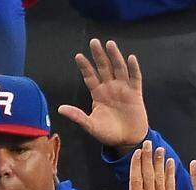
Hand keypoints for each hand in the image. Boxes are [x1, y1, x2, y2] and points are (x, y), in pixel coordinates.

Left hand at [58, 39, 147, 154]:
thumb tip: (60, 109)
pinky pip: (135, 78)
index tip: (78, 56)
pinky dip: (133, 68)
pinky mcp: (135, 93)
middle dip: (98, 55)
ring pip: (118, 69)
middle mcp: (110, 88)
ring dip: (115, 56)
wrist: (127, 141)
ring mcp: (123, 89)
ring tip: (109, 44)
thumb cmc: (108, 134)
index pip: (90, 76)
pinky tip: (130, 58)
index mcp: (98, 94)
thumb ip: (77, 116)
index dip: (85, 66)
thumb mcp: (90, 126)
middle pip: (104, 68)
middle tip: (93, 42)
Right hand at [99, 141, 180, 189]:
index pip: (136, 180)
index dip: (136, 164)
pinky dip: (171, 173)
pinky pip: (171, 186)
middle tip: (148, 143)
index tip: (137, 152)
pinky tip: (170, 162)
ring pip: (160, 178)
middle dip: (147, 158)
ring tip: (159, 149)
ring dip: (160, 162)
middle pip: (148, 175)